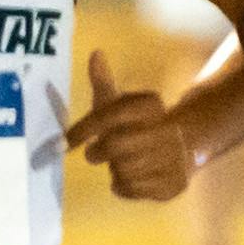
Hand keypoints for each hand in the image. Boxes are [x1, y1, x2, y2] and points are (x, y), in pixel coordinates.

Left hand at [65, 50, 193, 201]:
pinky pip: (133, 190)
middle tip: (94, 154)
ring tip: (122, 162)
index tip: (65, 142)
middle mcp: (168, 129)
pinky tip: (133, 177)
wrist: (179, 150)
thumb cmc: (137, 125)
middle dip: (97, 152)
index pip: (110, 115)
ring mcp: (174, 159)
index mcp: (152, 106)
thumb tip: (95, 54)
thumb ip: (103, 81)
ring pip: (123, 170)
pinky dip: (123, 187)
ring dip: (114, 169)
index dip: (84, 129)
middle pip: (115, 146)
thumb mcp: (119, 102)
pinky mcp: (174, 185)